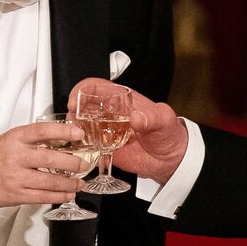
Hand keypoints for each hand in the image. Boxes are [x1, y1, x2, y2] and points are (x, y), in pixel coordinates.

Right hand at [0, 121, 88, 207]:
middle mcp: (16, 156)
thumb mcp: (10, 140)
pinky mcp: (16, 194)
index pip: (43, 131)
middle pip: (51, 158)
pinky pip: (43, 196)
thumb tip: (62, 141)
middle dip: (73, 163)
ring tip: (79, 183)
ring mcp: (16, 177)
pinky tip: (67, 194)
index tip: (79, 134)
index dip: (64, 132)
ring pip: (50, 181)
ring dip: (70, 183)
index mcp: (16, 138)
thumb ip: (33, 140)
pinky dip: (59, 196)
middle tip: (83, 164)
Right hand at [70, 78, 187, 182]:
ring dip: (76, 131)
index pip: (97, 87)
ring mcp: (106, 131)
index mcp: (122, 99)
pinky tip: (88, 152)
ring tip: (80, 138)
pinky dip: (84, 148)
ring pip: (83, 126)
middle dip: (75, 113)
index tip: (75, 100)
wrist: (170, 158)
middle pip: (84, 106)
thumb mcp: (164, 120)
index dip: (82, 90)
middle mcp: (111, 113)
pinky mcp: (105, 148)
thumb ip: (152, 117)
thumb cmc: (168, 132)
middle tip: (75, 123)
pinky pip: (89, 146)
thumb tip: (137, 117)